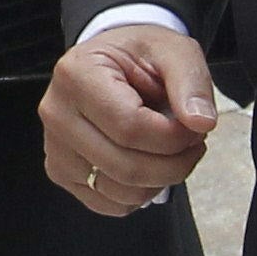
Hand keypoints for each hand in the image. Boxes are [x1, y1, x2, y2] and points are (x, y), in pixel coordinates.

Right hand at [43, 24, 220, 208]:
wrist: (111, 63)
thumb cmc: (139, 56)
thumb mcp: (173, 51)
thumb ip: (191, 83)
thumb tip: (200, 123)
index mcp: (77, 75)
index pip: (129, 128)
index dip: (174, 138)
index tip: (196, 127)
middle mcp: (57, 114)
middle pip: (125, 167)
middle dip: (174, 163)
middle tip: (193, 141)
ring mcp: (55, 149)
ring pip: (120, 192)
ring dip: (161, 179)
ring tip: (171, 148)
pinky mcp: (61, 173)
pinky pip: (110, 204)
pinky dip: (141, 192)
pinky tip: (148, 161)